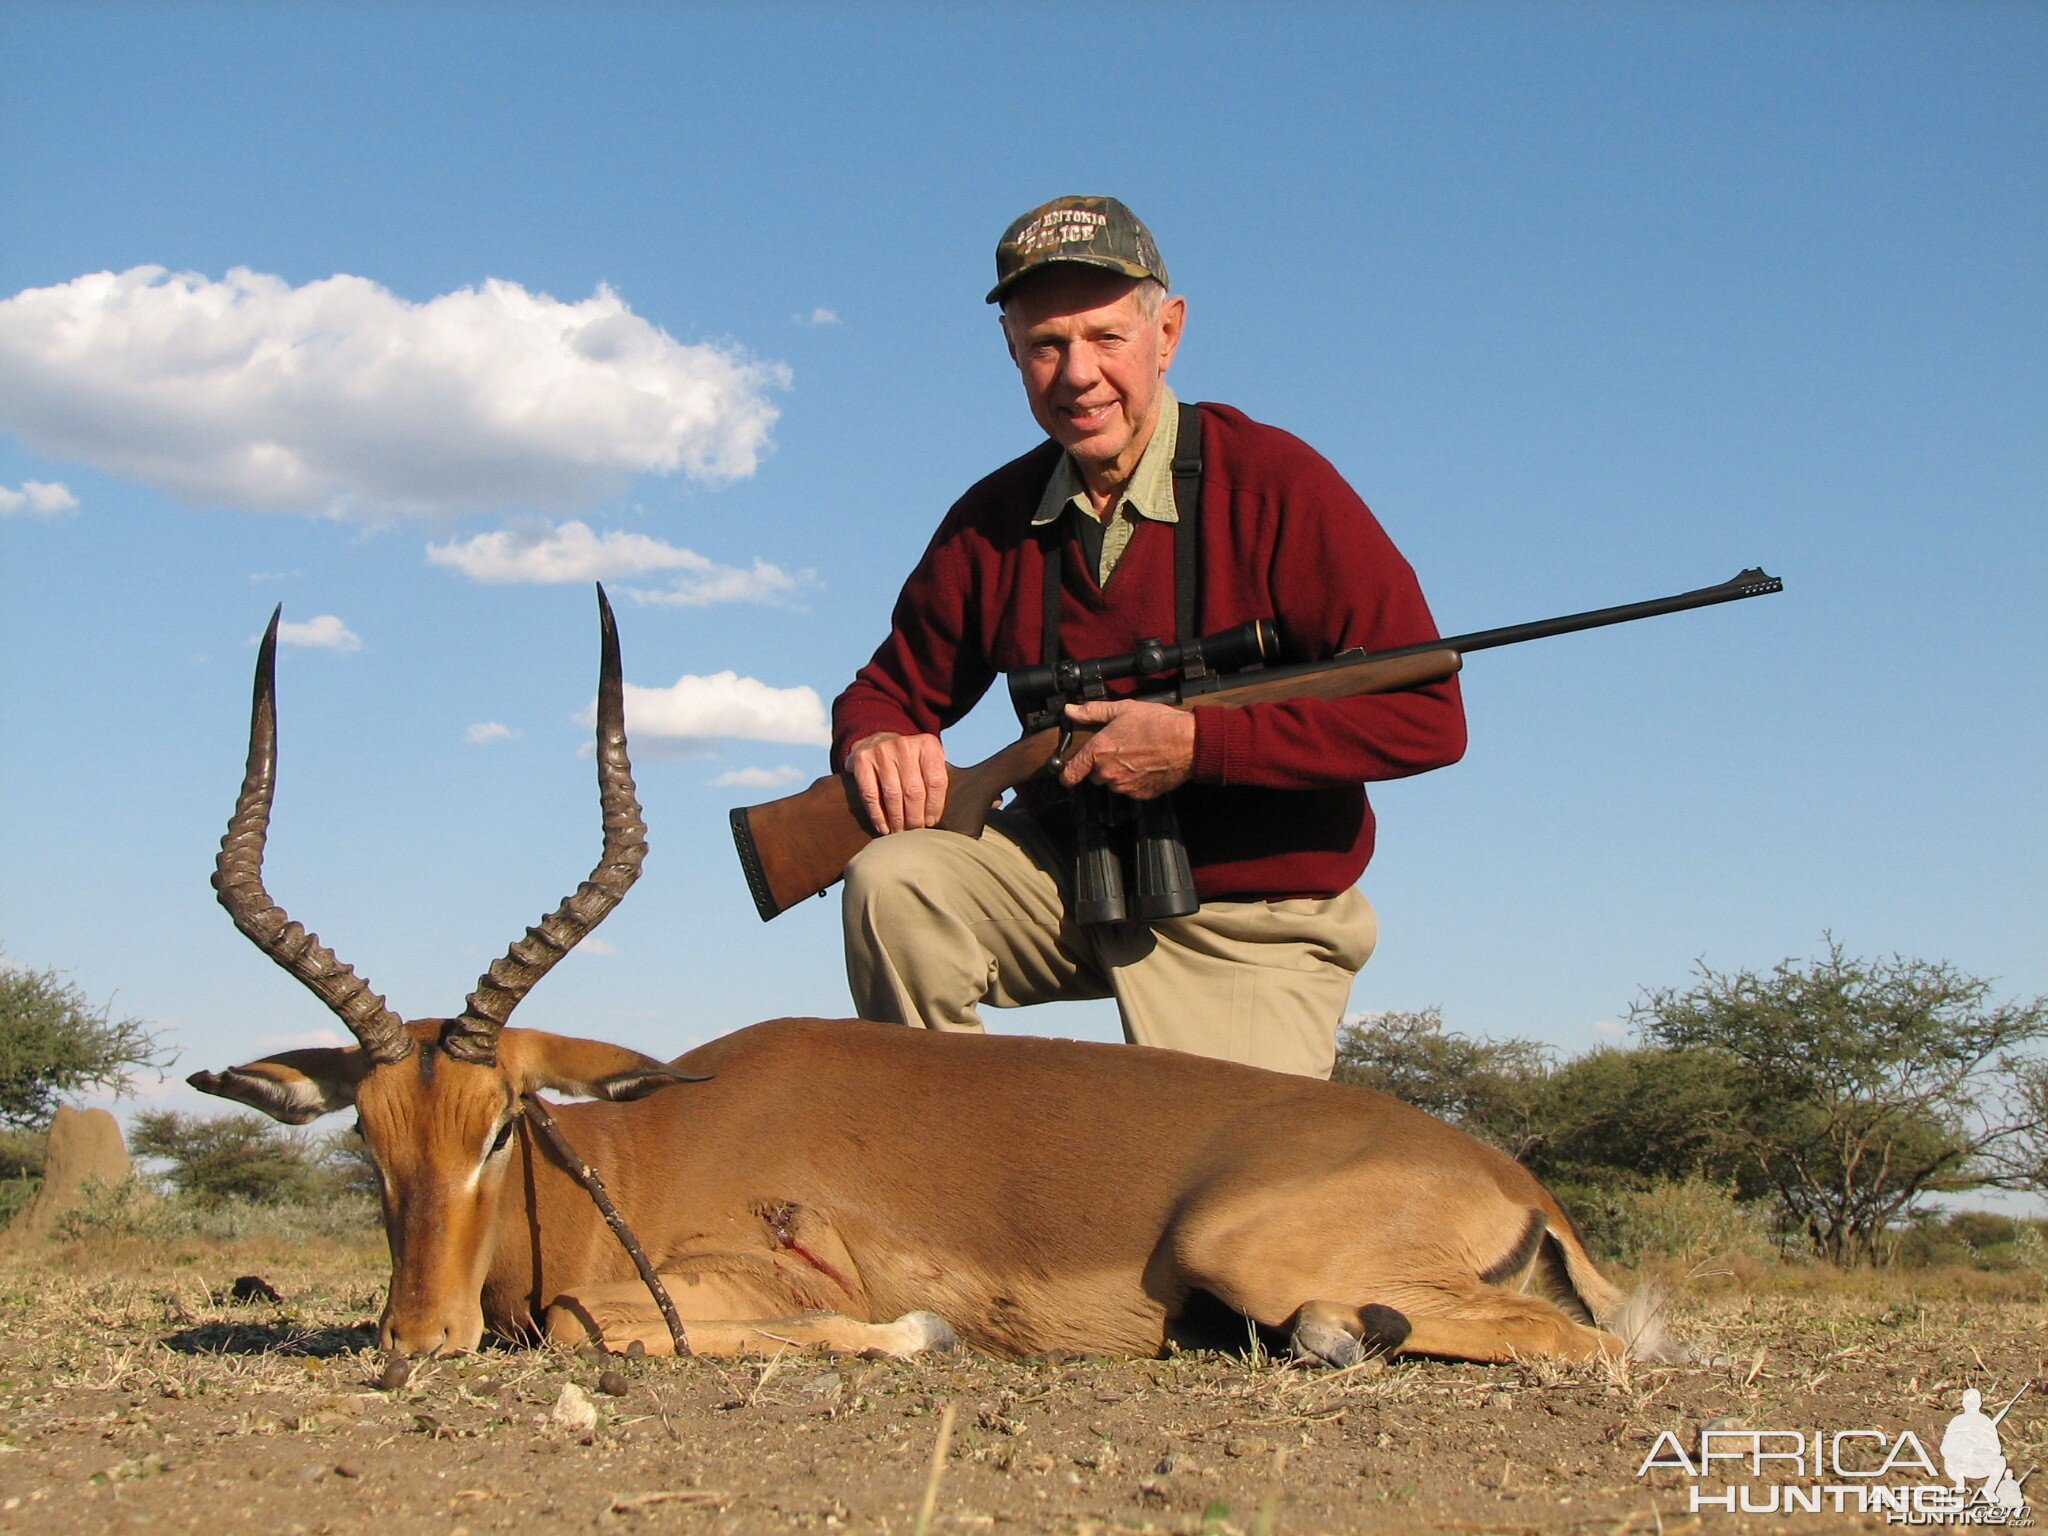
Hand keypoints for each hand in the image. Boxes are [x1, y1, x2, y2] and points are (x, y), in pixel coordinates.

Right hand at [847, 732, 948, 833]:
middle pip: (914, 791)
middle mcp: (904, 745)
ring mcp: (881, 751)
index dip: (934, 806)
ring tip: (900, 831)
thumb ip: (936, 779)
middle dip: (915, 817)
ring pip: (892, 795)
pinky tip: (884, 827)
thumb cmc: (908, 759)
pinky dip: (878, 816)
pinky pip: (870, 795)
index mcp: (927, 745)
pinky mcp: (862, 761)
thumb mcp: (928, 759)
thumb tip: (937, 816)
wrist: (876, 740)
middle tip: (915, 829)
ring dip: (897, 819)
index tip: (931, 821)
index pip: (936, 781)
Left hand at [1057, 700, 1194, 798]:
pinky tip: (1146, 765)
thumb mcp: (1123, 709)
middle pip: (1094, 776)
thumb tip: (1070, 710)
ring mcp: (1125, 786)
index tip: (1067, 773)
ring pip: (1113, 783)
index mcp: (1099, 752)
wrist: (1188, 743)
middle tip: (1119, 749)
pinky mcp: (1141, 794)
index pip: (1071, 774)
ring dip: (1119, 773)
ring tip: (1136, 755)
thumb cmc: (1157, 724)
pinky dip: (1135, 781)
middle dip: (1102, 765)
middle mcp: (1108, 773)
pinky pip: (1130, 789)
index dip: (1066, 774)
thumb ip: (1092, 711)